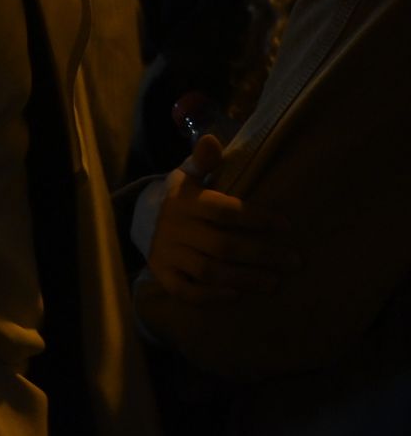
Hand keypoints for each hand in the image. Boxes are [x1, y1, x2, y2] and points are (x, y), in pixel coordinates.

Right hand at [148, 135, 295, 303]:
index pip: (223, 211)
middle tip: (293, 261)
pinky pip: (185, 290)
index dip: (255, 218)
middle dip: (261, 254)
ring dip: (244, 278)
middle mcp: (175, 228)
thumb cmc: (182, 199)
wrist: (141, 220)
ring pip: (208, 270)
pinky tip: (236, 295)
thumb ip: (204, 161)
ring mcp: (167, 253)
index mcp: (185, 202)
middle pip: (222, 245)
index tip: (286, 225)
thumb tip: (211, 139)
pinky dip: (210, 296)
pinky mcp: (163, 274)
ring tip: (274, 283)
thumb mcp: (189, 176)